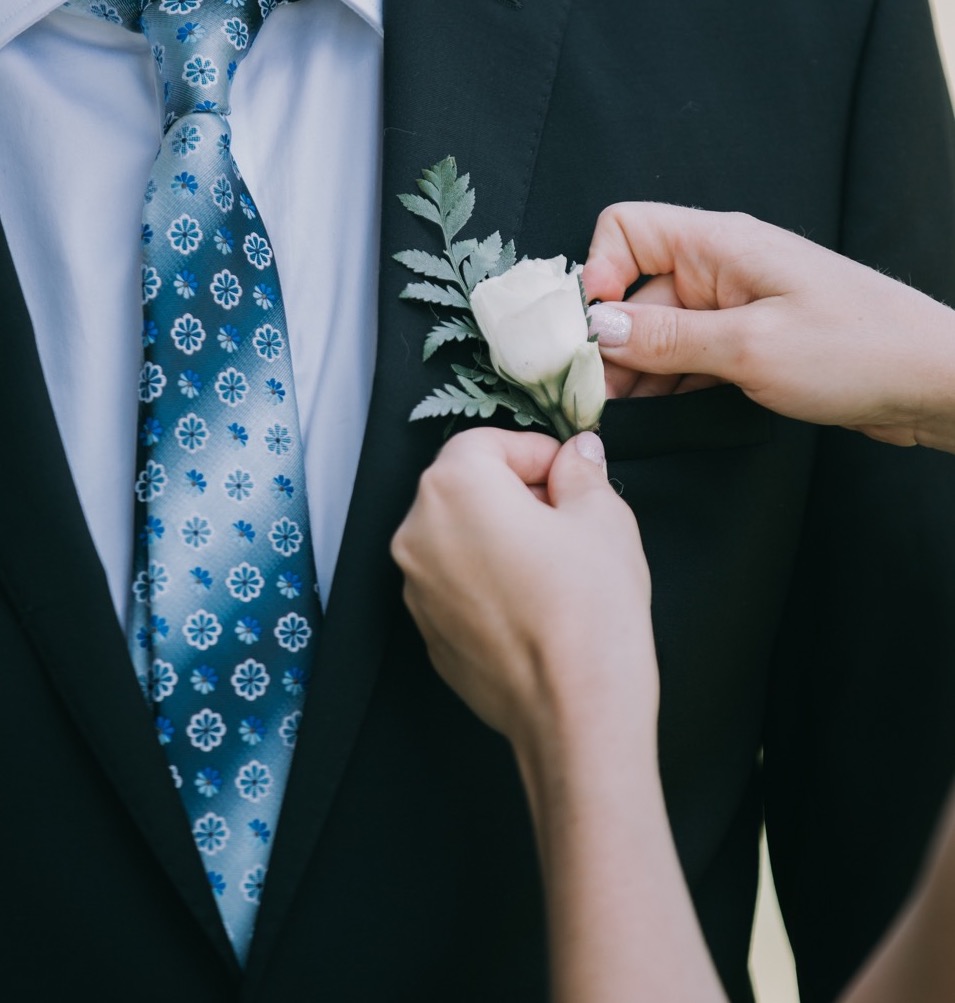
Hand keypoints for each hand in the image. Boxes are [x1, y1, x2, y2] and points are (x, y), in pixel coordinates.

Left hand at [391, 427, 656, 759]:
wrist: (574, 712)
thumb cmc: (590, 610)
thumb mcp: (602, 519)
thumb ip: (581, 473)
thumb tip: (577, 455)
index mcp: (453, 489)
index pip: (485, 442)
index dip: (533, 451)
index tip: (568, 473)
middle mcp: (417, 534)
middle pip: (463, 487)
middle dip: (514, 490)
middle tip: (567, 516)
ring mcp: (415, 587)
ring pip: (456, 536)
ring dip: (497, 533)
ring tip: (553, 564)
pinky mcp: (426, 630)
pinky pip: (454, 582)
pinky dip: (485, 577)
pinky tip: (532, 603)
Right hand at [582, 202, 954, 451]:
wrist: (931, 382)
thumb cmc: (857, 350)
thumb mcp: (749, 347)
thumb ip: (666, 338)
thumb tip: (595, 329)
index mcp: (719, 245)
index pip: (626, 229)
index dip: (598, 274)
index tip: (593, 331)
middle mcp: (719, 269)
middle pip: (635, 294)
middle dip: (611, 344)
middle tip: (598, 397)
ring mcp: (733, 307)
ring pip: (657, 333)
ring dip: (637, 372)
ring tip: (624, 414)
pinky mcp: (746, 342)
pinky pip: (688, 357)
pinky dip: (669, 384)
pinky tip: (660, 414)